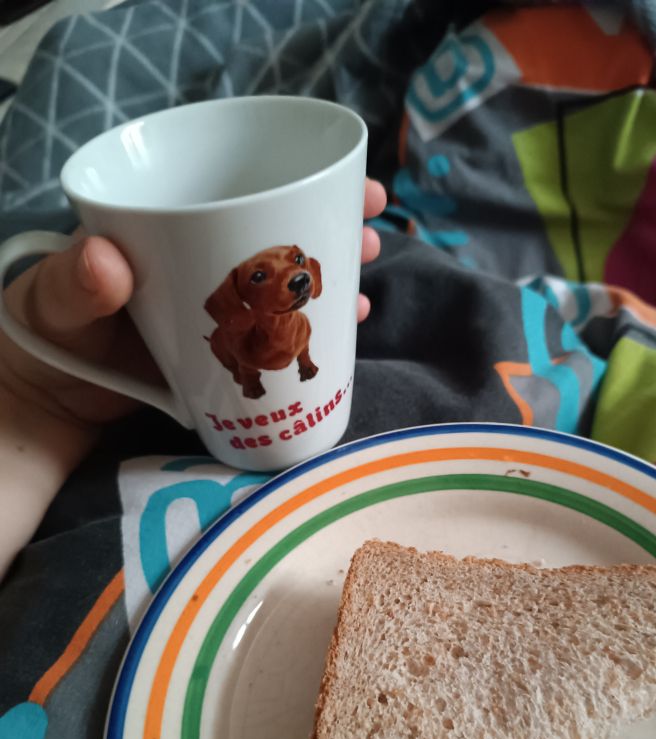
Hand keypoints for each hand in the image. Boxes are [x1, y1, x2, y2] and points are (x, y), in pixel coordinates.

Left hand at [0, 178, 387, 427]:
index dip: (303, 183)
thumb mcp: (55, 299)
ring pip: (288, 291)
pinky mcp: (228, 357)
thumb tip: (107, 261)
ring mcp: (221, 312)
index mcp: (172, 228)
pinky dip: (312, 338)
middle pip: (281, 237)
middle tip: (370, 236)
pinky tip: (344, 337)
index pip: (244, 189)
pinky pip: (278, 341)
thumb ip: (75, 281)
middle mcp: (206, 261)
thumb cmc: (47, 332)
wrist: (51, 400)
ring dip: (332, 287)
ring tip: (364, 292)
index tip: (352, 185)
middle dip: (333, 232)